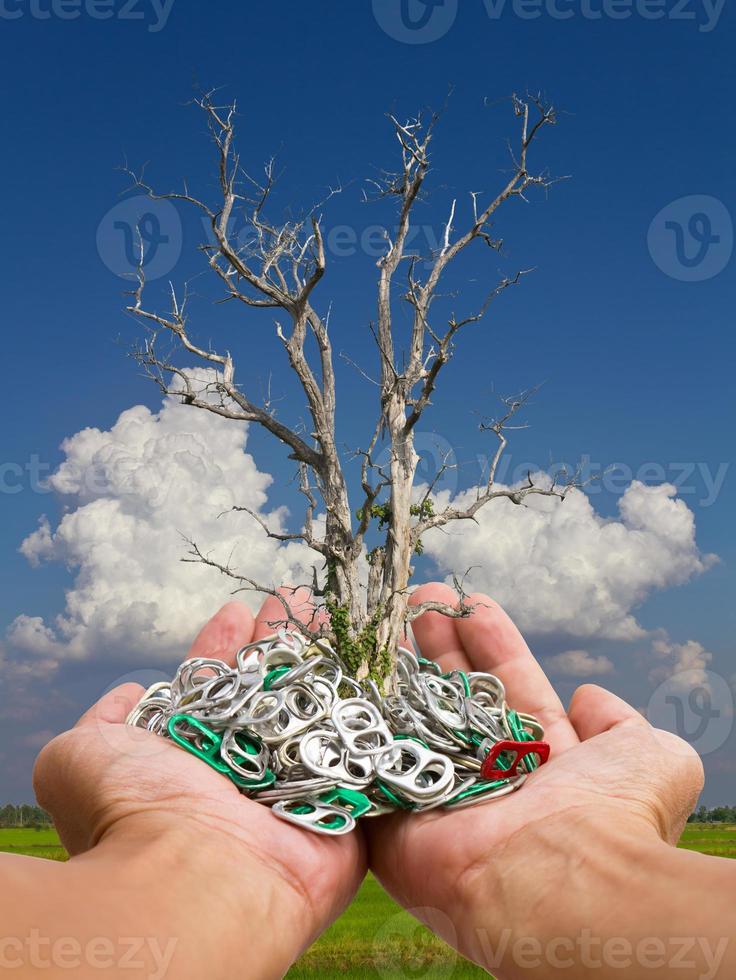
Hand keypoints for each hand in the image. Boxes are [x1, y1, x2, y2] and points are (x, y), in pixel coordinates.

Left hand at [33, 591, 364, 978]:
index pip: (214, 689)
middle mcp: (245, 773)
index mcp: (192, 759)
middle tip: (295, 597)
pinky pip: (366, 747)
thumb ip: (98, 724)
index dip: (225, 647)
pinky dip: (374, 705)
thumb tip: (129, 695)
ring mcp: (298, 789)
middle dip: (282, 642)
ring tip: (332, 612)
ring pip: (318, 710)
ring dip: (327, 660)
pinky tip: (378, 660)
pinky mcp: (347, 807)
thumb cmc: (134, 813)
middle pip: (271, 692)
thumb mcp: (79, 757)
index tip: (236, 610)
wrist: (198, 878)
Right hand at [367, 583, 711, 978]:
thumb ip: (623, 723)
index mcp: (543, 761)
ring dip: (400, 666)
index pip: (510, 686)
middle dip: (439, 644)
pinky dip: (361, 718)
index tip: (470, 601)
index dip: (491, 642)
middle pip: (457, 697)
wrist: (557, 881)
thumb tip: (588, 699)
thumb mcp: (652, 756)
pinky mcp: (396, 819)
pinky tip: (352, 670)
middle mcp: (490, 776)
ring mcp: (441, 796)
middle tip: (419, 598)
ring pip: (415, 719)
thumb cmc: (610, 815)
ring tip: (386, 614)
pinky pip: (373, 760)